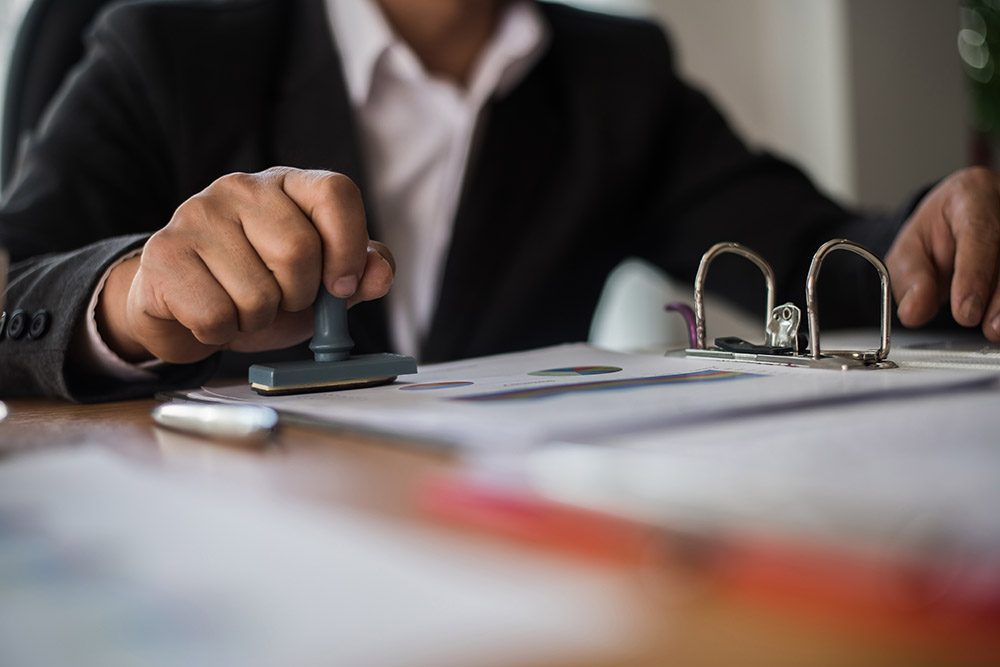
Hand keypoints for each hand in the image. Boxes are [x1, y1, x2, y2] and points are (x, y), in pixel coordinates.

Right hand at [97, 168, 394, 363]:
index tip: (340, 287)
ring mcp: (197, 214)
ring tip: (242, 306)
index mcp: (289, 186)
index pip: (335, 193)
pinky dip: (221, 331)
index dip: (348, 246)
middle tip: (281, 300)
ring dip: (258, 319)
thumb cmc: (260, 287)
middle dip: (298, 296)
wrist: (184, 308)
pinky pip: (216, 315)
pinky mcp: (163, 252)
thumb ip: (358, 274)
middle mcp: (242, 188)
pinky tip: (213, 315)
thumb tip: (378, 272)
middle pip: (298, 249)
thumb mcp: (320, 283)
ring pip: (257, 292)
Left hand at [885, 166, 999, 341]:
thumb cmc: (937, 232)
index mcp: (971, 195)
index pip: (980, 232)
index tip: (966, 310)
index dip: (975, 274)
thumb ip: (911, 280)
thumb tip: (914, 312)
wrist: (957, 222)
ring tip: (996, 328)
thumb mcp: (909, 251)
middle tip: (987, 326)